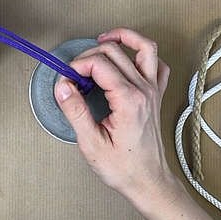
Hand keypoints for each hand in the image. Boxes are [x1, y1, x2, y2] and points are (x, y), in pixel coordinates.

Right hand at [54, 28, 170, 201]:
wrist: (149, 181)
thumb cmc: (123, 168)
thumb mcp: (91, 144)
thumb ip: (75, 111)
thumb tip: (63, 87)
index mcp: (128, 100)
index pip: (98, 64)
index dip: (77, 67)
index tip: (65, 81)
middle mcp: (144, 89)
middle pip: (114, 51)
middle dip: (89, 56)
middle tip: (74, 73)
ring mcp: (153, 90)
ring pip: (144, 47)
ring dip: (124, 37)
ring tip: (103, 39)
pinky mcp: (156, 95)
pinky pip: (157, 63)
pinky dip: (143, 54)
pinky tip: (128, 60)